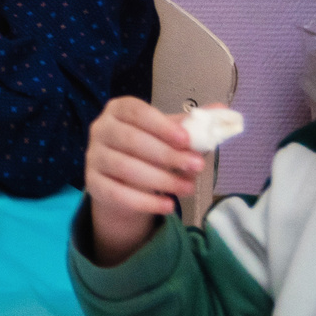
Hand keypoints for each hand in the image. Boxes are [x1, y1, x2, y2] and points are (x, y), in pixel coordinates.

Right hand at [82, 97, 202, 265]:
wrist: (121, 180)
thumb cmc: (148, 150)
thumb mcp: (168, 135)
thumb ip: (191, 125)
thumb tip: (223, 111)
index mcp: (118, 110)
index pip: (135, 111)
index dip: (160, 125)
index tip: (186, 140)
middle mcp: (100, 129)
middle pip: (131, 140)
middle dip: (167, 155)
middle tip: (197, 167)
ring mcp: (93, 157)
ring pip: (125, 168)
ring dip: (161, 180)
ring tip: (188, 188)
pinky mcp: (92, 184)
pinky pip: (118, 194)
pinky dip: (145, 202)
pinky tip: (167, 205)